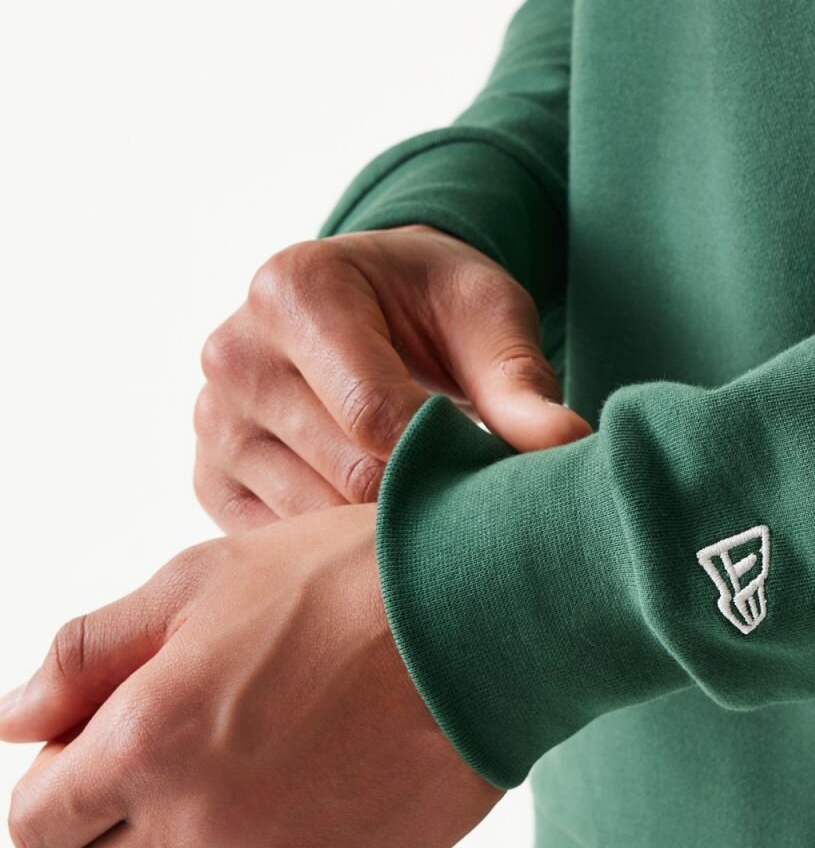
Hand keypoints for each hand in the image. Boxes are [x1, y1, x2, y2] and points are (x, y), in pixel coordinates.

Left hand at [0, 504, 503, 847]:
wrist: (484, 613)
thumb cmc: (348, 580)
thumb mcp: (203, 579)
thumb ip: (90, 654)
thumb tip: (11, 719)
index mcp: (149, 739)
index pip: (35, 826)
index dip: (54, 793)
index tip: (94, 763)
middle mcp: (200, 821)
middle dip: (100, 844)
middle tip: (153, 790)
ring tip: (220, 818)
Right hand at [193, 224, 590, 532]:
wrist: (367, 303)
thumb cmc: (431, 304)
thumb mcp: (485, 314)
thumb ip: (518, 379)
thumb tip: (568, 446)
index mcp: (295, 291)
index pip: (375, 415)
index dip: (449, 462)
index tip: (499, 481)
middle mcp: (235, 356)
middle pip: (348, 477)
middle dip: (426, 502)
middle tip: (481, 510)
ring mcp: (214, 427)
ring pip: (315, 528)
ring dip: (387, 537)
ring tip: (435, 515)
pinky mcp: (213, 483)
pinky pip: (285, 549)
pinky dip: (340, 556)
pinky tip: (383, 536)